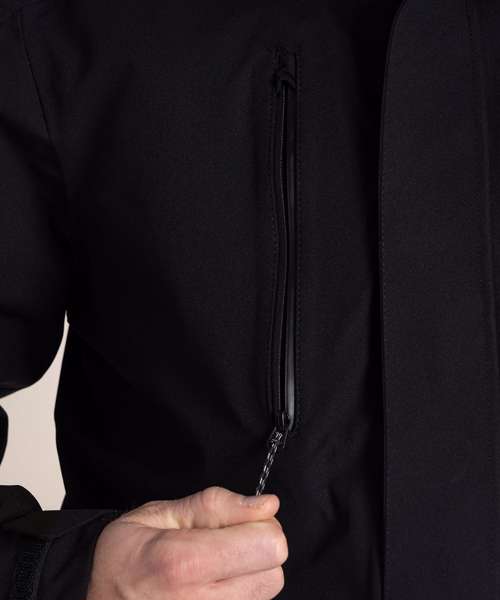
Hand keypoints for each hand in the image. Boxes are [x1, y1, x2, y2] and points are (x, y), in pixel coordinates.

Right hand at [86, 486, 287, 598]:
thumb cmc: (123, 558)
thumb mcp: (158, 514)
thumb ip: (215, 505)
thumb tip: (267, 504)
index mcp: (184, 562)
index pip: (268, 544)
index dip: (259, 524)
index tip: (238, 521)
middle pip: (274, 573)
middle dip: (258, 550)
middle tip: (226, 543)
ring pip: (265, 594)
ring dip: (250, 574)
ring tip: (215, 566)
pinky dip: (239, 594)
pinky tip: (212, 586)